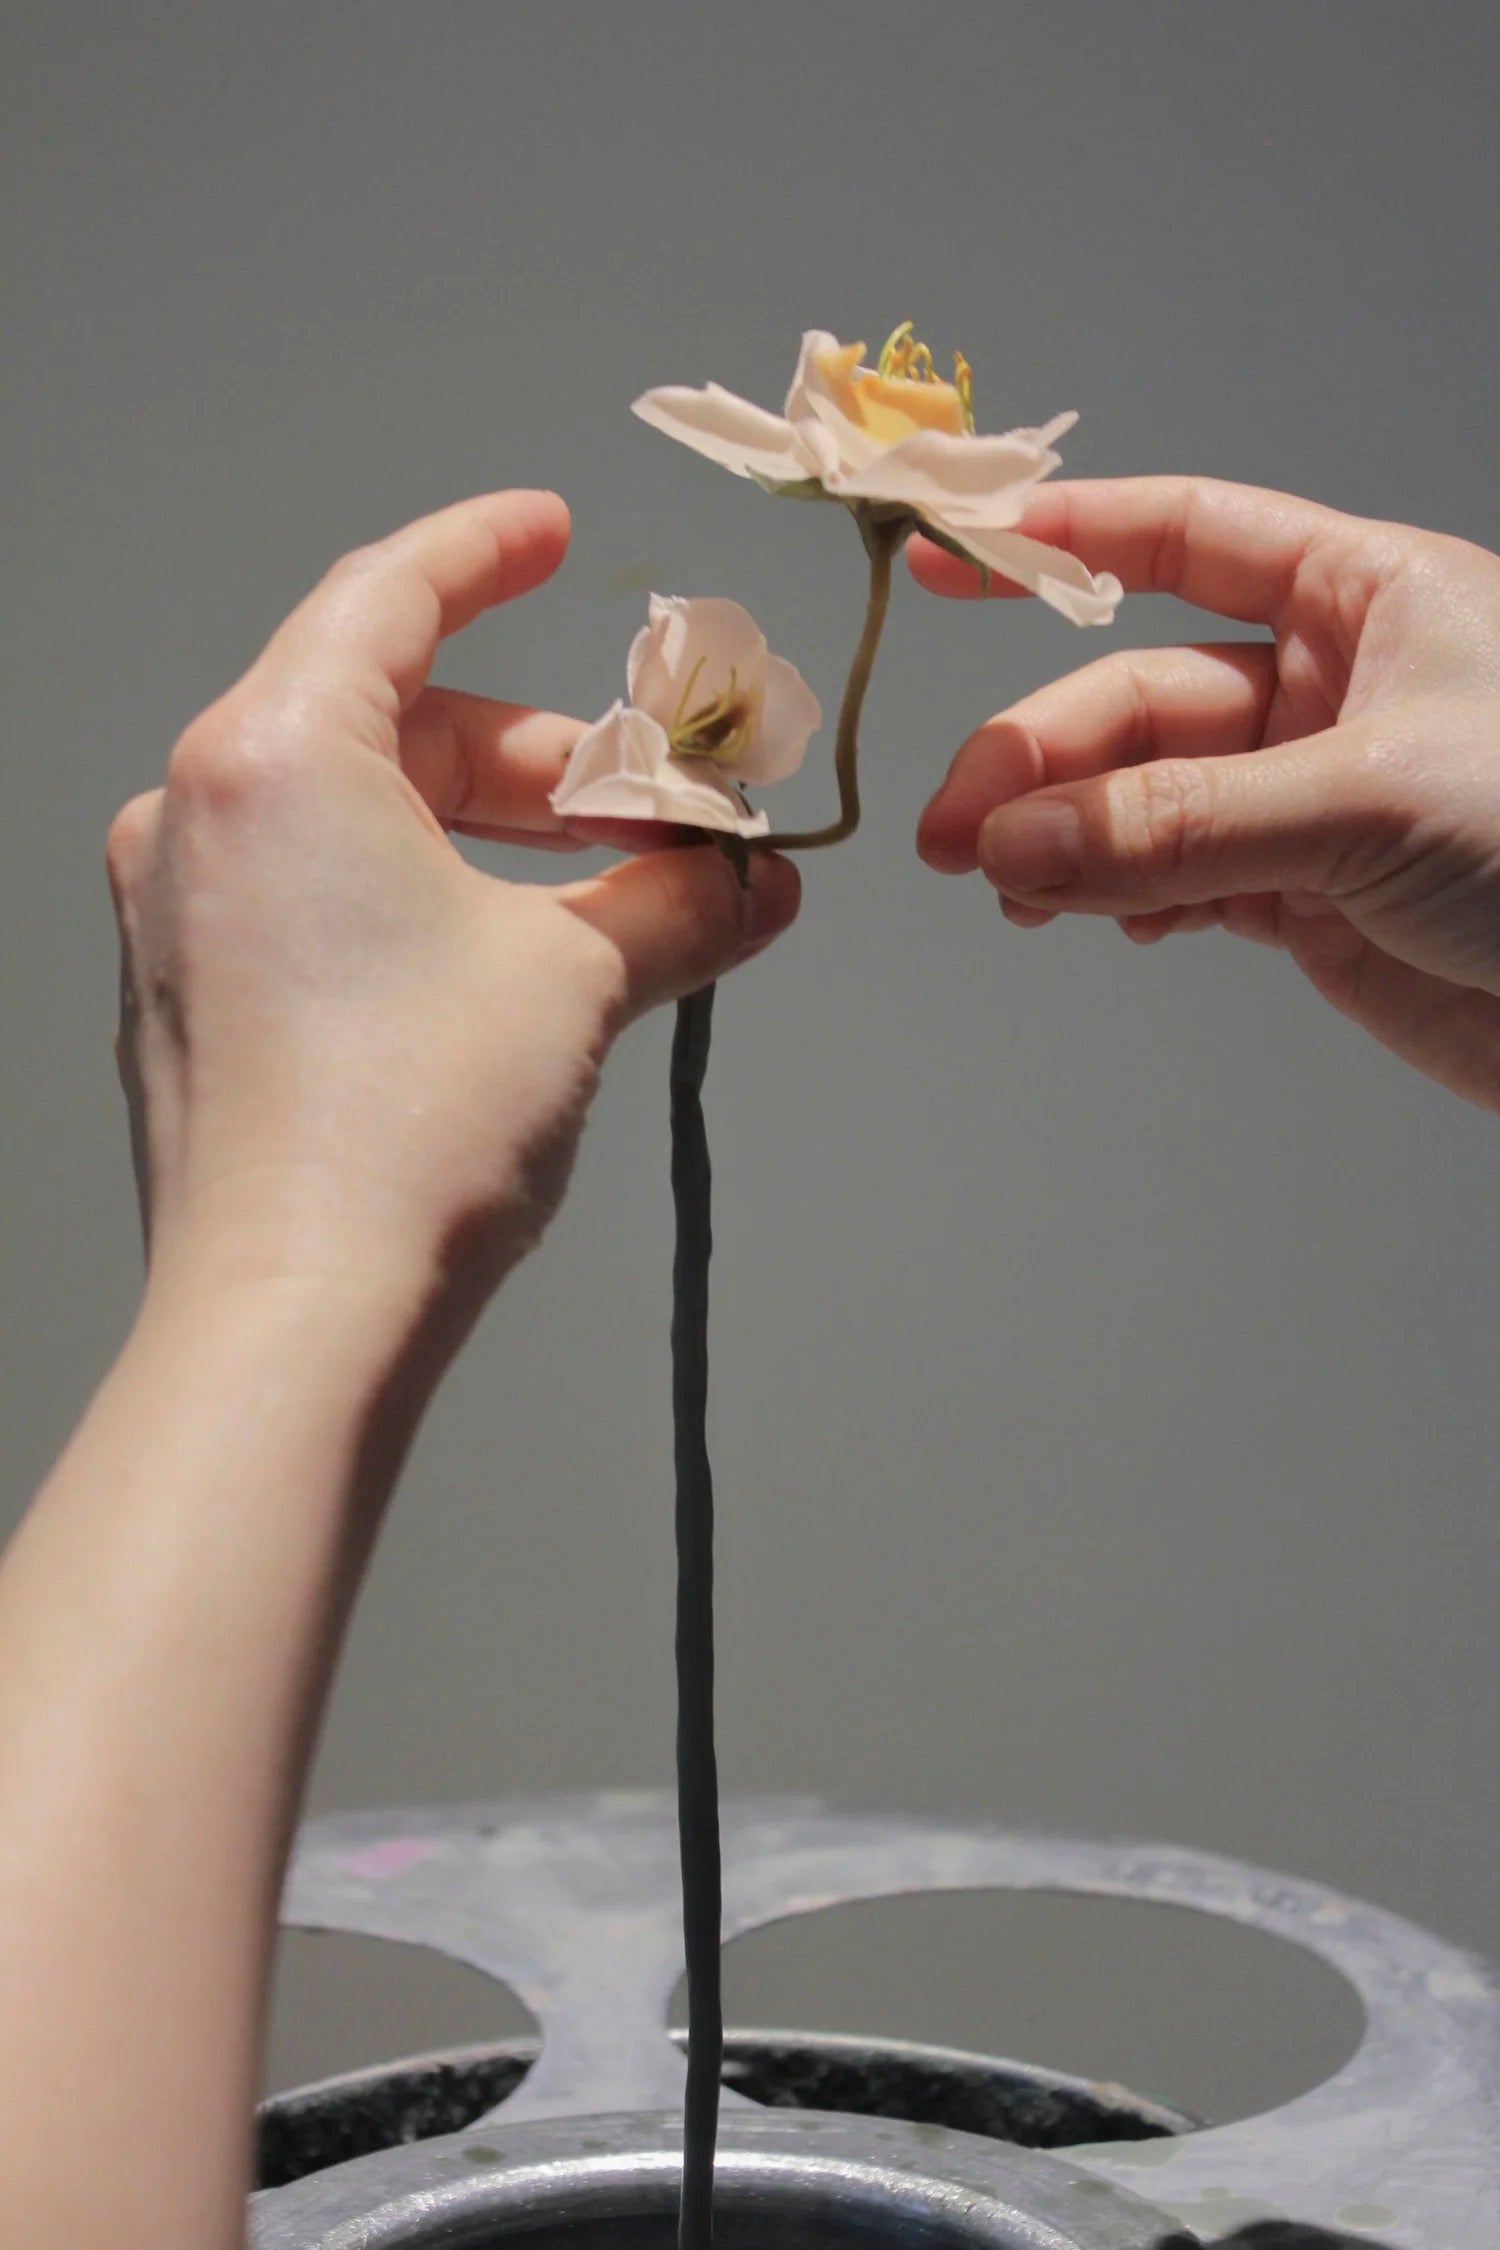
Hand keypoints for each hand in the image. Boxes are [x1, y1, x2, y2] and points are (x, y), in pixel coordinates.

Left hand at [107, 489, 799, 1315]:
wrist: (293, 1322)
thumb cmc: (411, 1125)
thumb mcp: (577, 979)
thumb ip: (678, 902)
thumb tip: (758, 884)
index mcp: (276, 754)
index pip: (389, 594)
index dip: (489, 551)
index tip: (557, 535)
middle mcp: (201, 812)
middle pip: (396, 722)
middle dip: (547, 758)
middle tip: (666, 808)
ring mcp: (180, 912)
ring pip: (363, 818)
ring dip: (499, 840)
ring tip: (621, 899)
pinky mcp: (192, 999)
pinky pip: (321, 895)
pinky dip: (426, 898)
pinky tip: (522, 961)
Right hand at [912, 478, 1499, 1109]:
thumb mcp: (1366, 800)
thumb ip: (1179, 826)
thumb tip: (1013, 847)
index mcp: (1367, 600)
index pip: (1189, 538)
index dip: (1066, 540)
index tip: (951, 559)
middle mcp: (1333, 689)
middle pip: (1140, 701)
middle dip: (1044, 765)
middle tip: (959, 838)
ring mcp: (1313, 797)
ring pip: (1147, 802)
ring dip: (1067, 845)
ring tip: (1011, 899)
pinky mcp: (1309, 897)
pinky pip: (1179, 882)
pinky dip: (1124, 903)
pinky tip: (1095, 926)